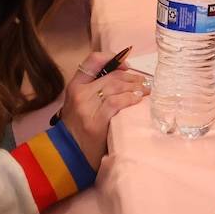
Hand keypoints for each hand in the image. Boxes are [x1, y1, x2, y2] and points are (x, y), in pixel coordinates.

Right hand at [61, 50, 148, 165]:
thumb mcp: (79, 104)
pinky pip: (116, 102)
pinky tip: (138, 100)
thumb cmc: (78, 129)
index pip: (93, 60)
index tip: (126, 65)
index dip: (112, 58)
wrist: (68, 155)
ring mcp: (87, 107)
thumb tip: (122, 77)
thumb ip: (94, 89)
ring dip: (135, 87)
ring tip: (146, 90)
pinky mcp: (96, 122)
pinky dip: (130, 98)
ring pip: (116, 87)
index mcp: (74, 86)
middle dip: (131, 77)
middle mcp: (79, 93)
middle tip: (144, 82)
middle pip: (111, 75)